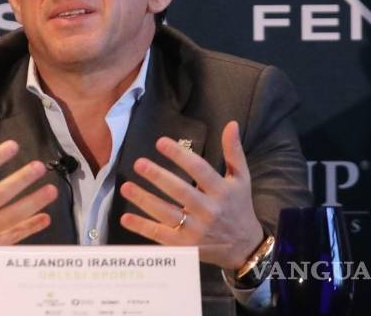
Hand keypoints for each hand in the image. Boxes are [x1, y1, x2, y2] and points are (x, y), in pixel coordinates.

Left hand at [119, 121, 263, 271]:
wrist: (245, 247)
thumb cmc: (239, 207)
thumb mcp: (241, 179)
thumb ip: (233, 152)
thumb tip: (231, 124)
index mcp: (222, 191)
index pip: (199, 170)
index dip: (179, 156)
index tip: (161, 142)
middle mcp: (208, 211)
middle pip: (180, 192)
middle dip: (158, 177)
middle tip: (139, 163)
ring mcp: (196, 230)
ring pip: (166, 214)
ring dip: (144, 200)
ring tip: (126, 187)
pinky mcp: (186, 246)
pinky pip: (161, 236)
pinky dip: (143, 228)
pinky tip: (126, 218)